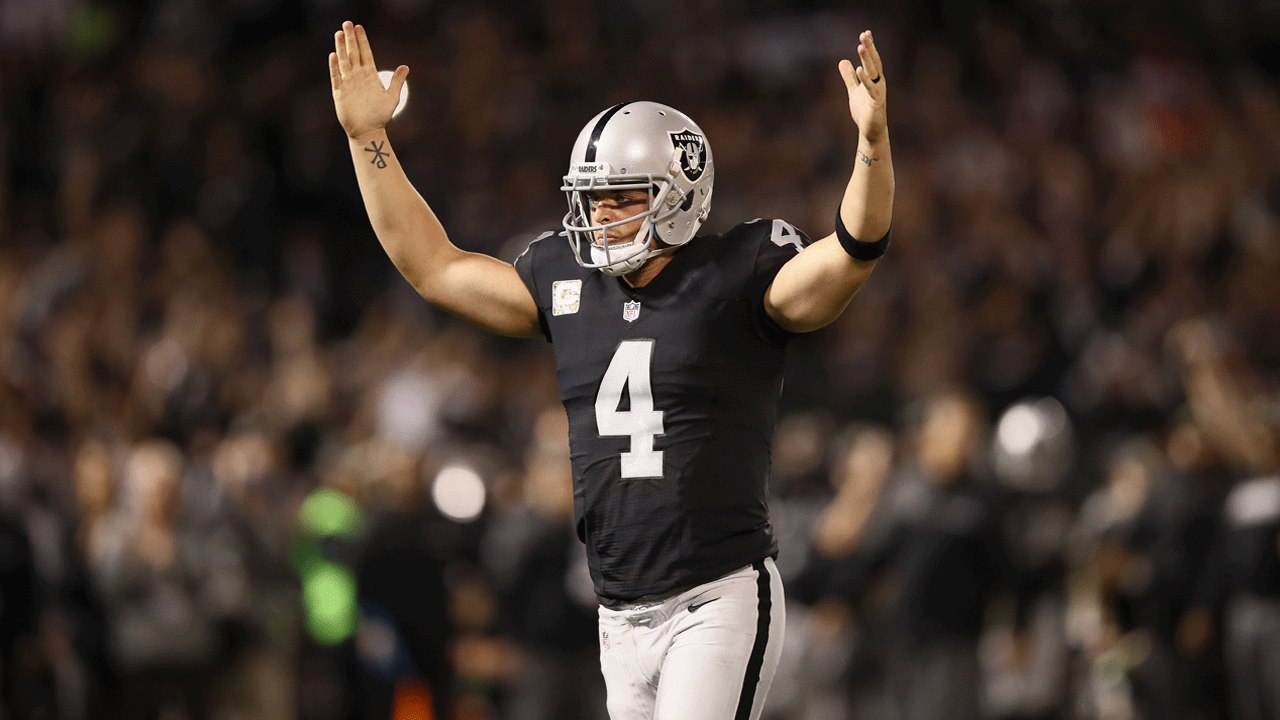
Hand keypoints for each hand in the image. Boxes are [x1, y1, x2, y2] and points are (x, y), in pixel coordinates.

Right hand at [330, 21, 408, 139]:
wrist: (368, 132)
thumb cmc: (380, 117)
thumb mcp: (392, 98)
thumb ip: (396, 81)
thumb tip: (405, 66)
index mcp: (370, 76)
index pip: (366, 54)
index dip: (362, 41)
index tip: (359, 28)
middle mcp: (358, 77)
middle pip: (353, 53)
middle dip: (351, 38)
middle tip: (347, 23)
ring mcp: (348, 83)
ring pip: (344, 62)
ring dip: (341, 48)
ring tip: (339, 34)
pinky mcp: (340, 93)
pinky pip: (336, 77)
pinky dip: (334, 67)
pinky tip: (333, 55)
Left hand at [838, 31, 887, 143]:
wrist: (870, 132)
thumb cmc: (864, 111)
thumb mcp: (854, 91)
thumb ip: (849, 77)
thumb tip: (843, 61)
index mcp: (874, 79)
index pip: (871, 59)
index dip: (869, 46)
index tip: (865, 33)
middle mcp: (878, 83)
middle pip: (874, 62)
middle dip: (869, 48)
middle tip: (864, 34)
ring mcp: (878, 92)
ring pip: (873, 72)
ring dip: (867, 59)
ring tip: (861, 47)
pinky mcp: (876, 103)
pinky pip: (871, 89)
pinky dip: (866, 79)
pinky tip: (859, 69)